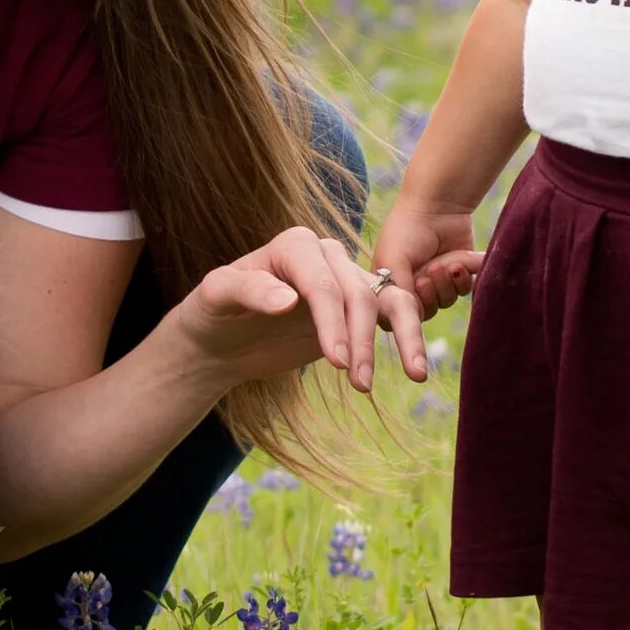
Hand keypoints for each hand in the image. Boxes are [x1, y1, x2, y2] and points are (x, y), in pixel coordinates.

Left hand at [172, 225, 427, 392]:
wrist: (221, 339)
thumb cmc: (213, 312)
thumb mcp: (216, 296)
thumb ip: (248, 290)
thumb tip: (288, 300)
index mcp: (294, 245)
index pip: (323, 283)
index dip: (333, 322)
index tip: (336, 362)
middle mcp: (326, 255)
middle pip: (358, 295)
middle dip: (362, 340)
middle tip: (359, 384)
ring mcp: (345, 279)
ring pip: (388, 300)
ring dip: (401, 338)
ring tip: (413, 376)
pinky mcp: (356, 308)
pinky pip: (393, 315)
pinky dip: (409, 338)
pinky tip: (417, 367)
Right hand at [373, 199, 483, 316]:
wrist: (438, 206)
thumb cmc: (407, 230)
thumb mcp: (392, 261)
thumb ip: (398, 291)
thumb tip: (408, 319)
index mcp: (391, 284)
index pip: (400, 314)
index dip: (410, 306)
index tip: (415, 285)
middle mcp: (413, 285)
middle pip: (426, 312)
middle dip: (431, 293)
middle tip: (430, 270)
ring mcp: (437, 281)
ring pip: (445, 303)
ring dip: (447, 284)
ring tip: (446, 263)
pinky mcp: (458, 273)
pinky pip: (464, 291)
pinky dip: (462, 279)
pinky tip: (458, 262)